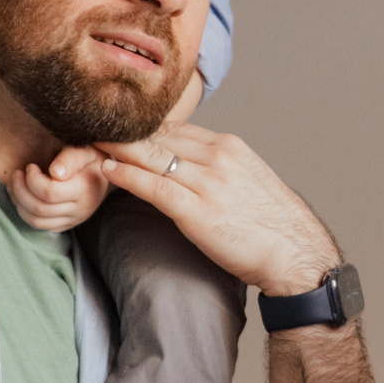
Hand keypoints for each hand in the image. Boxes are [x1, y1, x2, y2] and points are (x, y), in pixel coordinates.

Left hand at [11, 147, 108, 232]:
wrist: (110, 172)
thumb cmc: (93, 157)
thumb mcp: (86, 149)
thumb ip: (71, 157)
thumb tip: (55, 172)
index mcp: (86, 190)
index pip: (49, 192)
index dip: (33, 179)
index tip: (30, 166)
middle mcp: (81, 209)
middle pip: (39, 209)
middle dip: (20, 190)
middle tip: (17, 174)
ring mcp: (74, 220)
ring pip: (36, 221)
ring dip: (19, 203)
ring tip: (16, 185)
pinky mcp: (67, 224)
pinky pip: (40, 226)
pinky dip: (25, 213)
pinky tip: (23, 196)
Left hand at [95, 125, 338, 296]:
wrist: (296, 254)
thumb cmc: (272, 226)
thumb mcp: (246, 182)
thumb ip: (217, 170)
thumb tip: (190, 170)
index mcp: (229, 147)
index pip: (174, 129)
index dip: (140, 130)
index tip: (116, 130)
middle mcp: (218, 157)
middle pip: (157, 137)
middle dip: (121, 135)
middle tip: (90, 129)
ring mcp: (209, 182)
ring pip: (151, 156)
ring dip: (115, 149)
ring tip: (87, 145)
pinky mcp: (199, 211)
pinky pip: (155, 186)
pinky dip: (127, 176)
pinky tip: (107, 170)